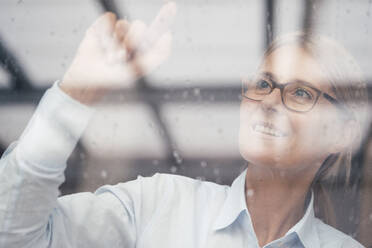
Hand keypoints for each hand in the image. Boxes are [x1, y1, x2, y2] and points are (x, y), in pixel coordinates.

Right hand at [60, 2, 176, 104]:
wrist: (89, 79)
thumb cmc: (115, 79)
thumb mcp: (140, 70)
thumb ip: (158, 54)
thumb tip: (168, 35)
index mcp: (143, 47)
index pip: (156, 30)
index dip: (165, 17)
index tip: (172, 5)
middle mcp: (132, 37)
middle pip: (139, 26)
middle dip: (132, 40)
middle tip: (123, 56)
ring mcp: (117, 32)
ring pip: (124, 23)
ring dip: (116, 42)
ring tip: (110, 57)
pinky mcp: (102, 26)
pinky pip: (109, 19)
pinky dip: (104, 34)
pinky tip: (100, 46)